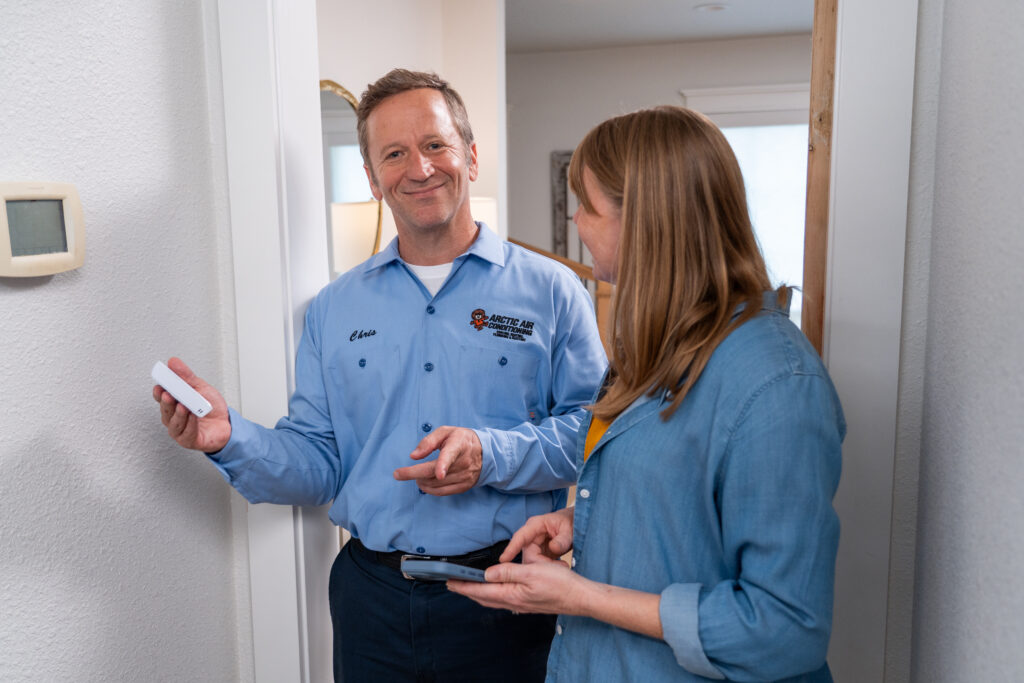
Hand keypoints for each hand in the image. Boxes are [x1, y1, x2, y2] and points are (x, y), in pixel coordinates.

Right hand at [152, 357, 230, 452]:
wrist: (227, 423)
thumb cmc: (211, 407)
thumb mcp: (200, 387)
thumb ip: (186, 376)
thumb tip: (173, 362)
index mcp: (173, 403)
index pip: (161, 397)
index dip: (159, 392)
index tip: (160, 385)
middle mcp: (173, 417)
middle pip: (166, 410)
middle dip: (167, 402)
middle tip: (170, 394)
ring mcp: (180, 430)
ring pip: (174, 423)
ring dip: (178, 414)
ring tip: (183, 406)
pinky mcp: (189, 440)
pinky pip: (187, 433)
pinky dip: (190, 424)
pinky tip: (193, 417)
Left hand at [393, 426, 481, 495]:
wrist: (485, 452)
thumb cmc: (460, 440)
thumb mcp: (446, 432)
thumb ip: (428, 441)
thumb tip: (413, 456)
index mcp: (459, 445)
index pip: (450, 455)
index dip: (443, 465)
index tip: (439, 473)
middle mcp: (463, 462)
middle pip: (434, 473)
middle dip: (413, 474)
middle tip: (398, 474)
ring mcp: (465, 476)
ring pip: (436, 484)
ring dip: (420, 481)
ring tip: (415, 475)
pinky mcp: (464, 486)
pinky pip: (442, 492)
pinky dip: (429, 489)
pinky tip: (423, 484)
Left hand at [448, 555, 588, 615]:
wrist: (580, 597)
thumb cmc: (560, 584)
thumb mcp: (533, 572)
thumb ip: (508, 572)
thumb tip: (487, 574)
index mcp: (512, 594)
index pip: (481, 591)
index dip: (463, 586)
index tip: (449, 581)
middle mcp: (514, 603)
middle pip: (484, 598)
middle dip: (467, 591)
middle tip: (453, 584)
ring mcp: (521, 605)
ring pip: (494, 600)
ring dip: (479, 594)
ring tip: (468, 586)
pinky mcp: (528, 603)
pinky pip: (504, 599)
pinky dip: (493, 594)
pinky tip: (495, 590)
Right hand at [499, 507, 574, 562]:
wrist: (575, 524)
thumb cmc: (571, 522)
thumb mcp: (569, 530)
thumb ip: (562, 539)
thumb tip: (553, 548)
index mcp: (535, 525)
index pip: (520, 537)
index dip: (511, 548)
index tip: (503, 560)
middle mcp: (531, 535)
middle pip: (527, 554)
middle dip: (540, 564)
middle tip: (561, 566)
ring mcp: (534, 544)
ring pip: (532, 561)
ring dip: (546, 567)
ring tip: (563, 565)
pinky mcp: (538, 553)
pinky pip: (538, 564)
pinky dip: (548, 567)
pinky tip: (560, 566)